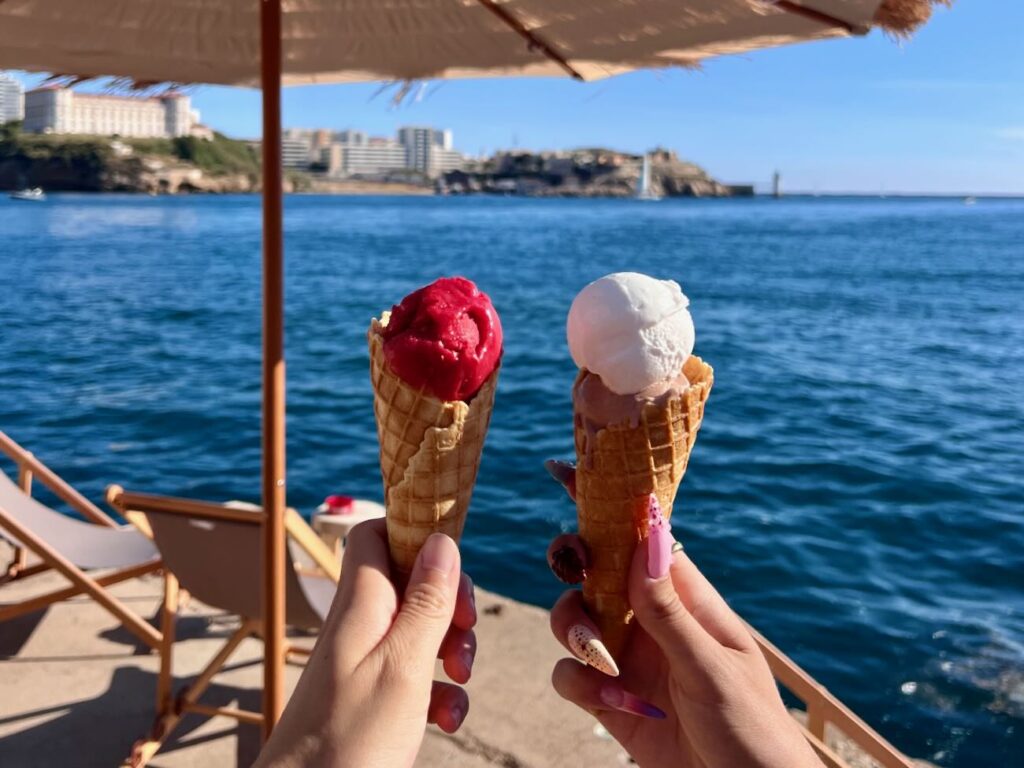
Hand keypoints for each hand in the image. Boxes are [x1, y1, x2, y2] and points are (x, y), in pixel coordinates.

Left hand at [255, 519, 476, 767]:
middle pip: (410, 582)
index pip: (376, 534)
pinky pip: (413, 676)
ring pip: (419, 630)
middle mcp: (360, 626)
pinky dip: (438, 691)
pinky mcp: (371, 698)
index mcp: (362, 605)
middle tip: (465, 630)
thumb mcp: (404, 666)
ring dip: (451, 649)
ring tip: (460, 679)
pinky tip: (446, 718)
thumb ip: (426, 602)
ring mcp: (364, 662)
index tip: (453, 562)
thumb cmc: (350, 741)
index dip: (414, 534)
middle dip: (450, 601)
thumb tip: (441, 539)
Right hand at [545, 461, 821, 767]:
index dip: (606, 502)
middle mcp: (652, 622)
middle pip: (593, 570)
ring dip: (577, 634)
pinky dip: (580, 684)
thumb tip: (643, 539)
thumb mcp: (713, 670)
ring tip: (606, 666)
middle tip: (574, 567)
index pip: (641, 536)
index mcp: (687, 600)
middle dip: (574, 566)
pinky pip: (571, 675)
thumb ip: (671, 612)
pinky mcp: (610, 702)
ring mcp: (629, 660)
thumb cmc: (754, 732)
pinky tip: (613, 706)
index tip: (564, 470)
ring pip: (573, 619)